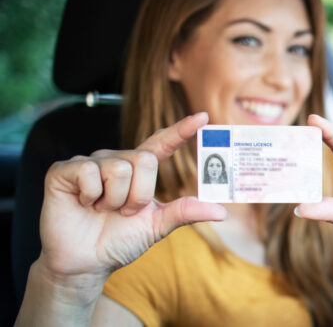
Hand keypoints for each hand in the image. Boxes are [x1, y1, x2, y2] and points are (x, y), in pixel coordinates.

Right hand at [38, 112, 227, 279]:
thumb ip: (185, 212)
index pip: (162, 143)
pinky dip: (92, 196)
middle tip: (123, 212)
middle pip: (145, 160)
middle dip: (139, 194)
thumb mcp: (157, 226)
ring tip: (101, 210)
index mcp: (139, 170)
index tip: (203, 117)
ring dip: (115, 199)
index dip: (181, 130)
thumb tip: (221, 211)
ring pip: (120, 168)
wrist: (85, 263)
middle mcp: (116, 159)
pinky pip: (90, 172)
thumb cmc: (119, 241)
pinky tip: (83, 204)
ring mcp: (90, 162)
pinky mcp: (64, 170)